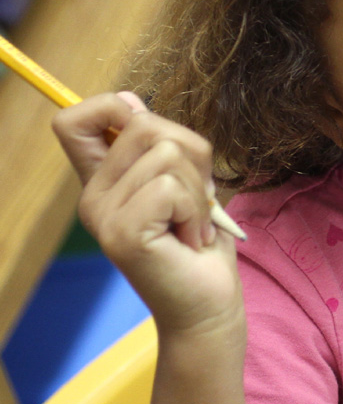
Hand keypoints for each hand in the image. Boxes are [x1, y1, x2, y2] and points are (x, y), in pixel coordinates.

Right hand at [52, 93, 242, 336]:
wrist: (208, 303)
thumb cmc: (200, 239)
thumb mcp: (187, 179)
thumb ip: (160, 144)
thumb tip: (129, 100)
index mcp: (103, 179)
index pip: (73, 120)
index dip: (114, 108)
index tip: (157, 140)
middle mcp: (93, 196)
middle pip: (143, 124)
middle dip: (192, 153)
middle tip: (197, 198)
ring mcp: (102, 216)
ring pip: (166, 153)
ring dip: (199, 188)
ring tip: (194, 223)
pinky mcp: (122, 234)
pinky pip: (171, 187)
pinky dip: (196, 210)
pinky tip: (190, 240)